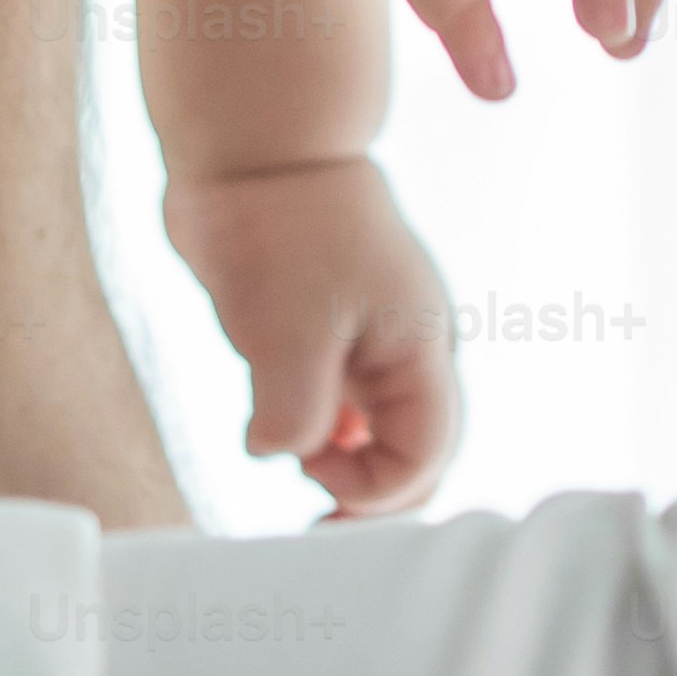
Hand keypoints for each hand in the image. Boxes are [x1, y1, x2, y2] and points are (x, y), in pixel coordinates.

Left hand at [165, 158, 460, 517]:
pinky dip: (312, 434)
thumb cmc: (280, 227)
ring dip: (338, 466)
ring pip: (373, 435)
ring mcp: (367, 343)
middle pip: (411, 457)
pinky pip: (335, 406)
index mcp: (417, 350)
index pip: (425, 457)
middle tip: (310, 527)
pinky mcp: (325, 334)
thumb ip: (295, 413)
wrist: (251, 148)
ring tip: (296, 476)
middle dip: (366, 499)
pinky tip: (278, 436)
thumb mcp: (285, 333)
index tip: (310, 474)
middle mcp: (404, 354)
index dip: (372, 489)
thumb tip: (279, 453)